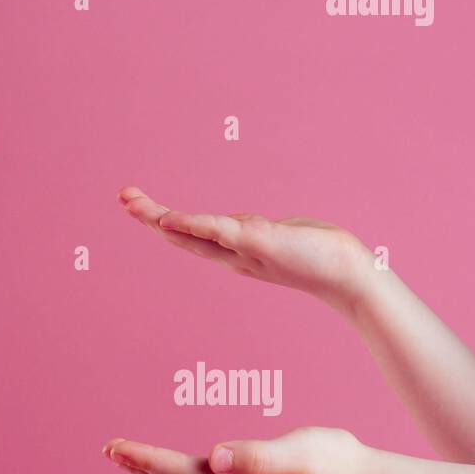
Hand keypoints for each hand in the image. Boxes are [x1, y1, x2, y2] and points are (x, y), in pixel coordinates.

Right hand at [117, 186, 373, 313]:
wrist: (351, 276)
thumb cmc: (322, 255)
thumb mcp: (281, 236)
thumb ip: (257, 231)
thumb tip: (246, 226)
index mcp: (235, 251)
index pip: (190, 235)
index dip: (162, 222)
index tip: (137, 204)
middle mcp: (233, 254)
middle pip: (182, 235)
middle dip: (150, 217)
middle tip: (122, 197)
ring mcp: (244, 250)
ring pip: (195, 233)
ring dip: (162, 219)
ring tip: (134, 205)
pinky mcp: (260, 244)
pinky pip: (221, 233)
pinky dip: (194, 226)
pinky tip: (172, 220)